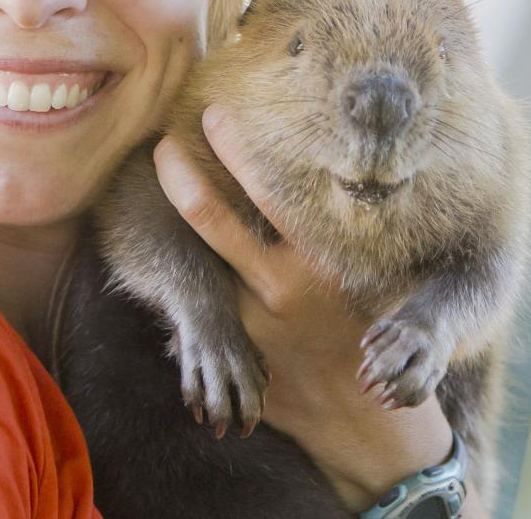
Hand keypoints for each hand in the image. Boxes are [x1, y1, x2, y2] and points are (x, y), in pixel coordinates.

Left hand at [152, 102, 453, 510]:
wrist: (362, 415)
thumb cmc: (373, 328)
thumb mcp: (366, 274)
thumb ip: (338, 233)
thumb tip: (326, 176)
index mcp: (317, 259)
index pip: (266, 191)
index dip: (234, 150)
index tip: (212, 115)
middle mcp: (277, 285)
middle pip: (211, 219)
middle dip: (182, 175)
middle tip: (162, 142)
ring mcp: (250, 318)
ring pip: (198, 258)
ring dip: (177, 223)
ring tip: (157, 182)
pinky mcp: (235, 345)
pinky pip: (201, 305)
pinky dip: (183, 277)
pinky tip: (161, 252)